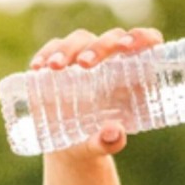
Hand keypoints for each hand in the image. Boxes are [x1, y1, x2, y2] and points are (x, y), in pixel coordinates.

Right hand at [30, 27, 164, 157]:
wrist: (71, 146)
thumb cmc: (97, 140)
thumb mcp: (103, 144)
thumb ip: (110, 141)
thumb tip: (114, 133)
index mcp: (134, 75)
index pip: (147, 42)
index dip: (142, 37)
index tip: (129, 46)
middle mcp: (112, 60)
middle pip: (112, 38)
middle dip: (99, 46)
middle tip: (86, 64)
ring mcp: (86, 57)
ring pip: (82, 39)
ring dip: (69, 49)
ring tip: (55, 67)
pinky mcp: (61, 61)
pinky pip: (54, 47)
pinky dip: (46, 52)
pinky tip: (37, 67)